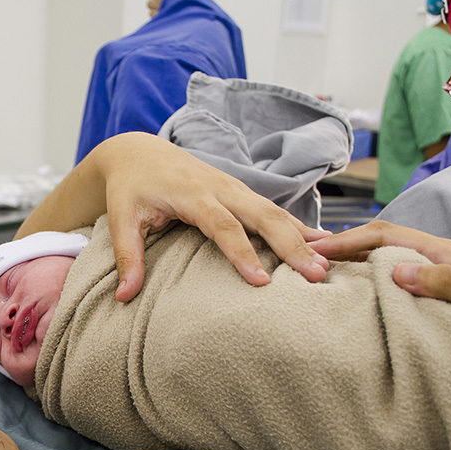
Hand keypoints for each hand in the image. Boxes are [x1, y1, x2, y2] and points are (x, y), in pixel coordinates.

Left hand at [95, 133, 330, 300]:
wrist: (138, 152)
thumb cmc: (130, 188)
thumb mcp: (121, 220)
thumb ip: (126, 257)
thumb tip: (123, 297)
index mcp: (192, 193)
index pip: (223, 226)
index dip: (242, 254)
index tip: (261, 282)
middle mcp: (220, 187)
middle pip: (262, 215)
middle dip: (291, 245)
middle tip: (315, 275)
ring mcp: (234, 187)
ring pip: (275, 210)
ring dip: (303, 236)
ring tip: (329, 264)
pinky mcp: (241, 191)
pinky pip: (274, 208)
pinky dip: (299, 226)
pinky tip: (323, 244)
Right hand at [311, 221, 450, 361]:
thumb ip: (445, 282)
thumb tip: (396, 270)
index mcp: (442, 253)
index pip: (386, 235)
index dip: (349, 239)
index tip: (317, 249)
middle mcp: (430, 260)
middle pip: (376, 242)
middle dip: (340, 245)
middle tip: (304, 254)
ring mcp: (424, 278)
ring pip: (377, 259)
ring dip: (346, 261)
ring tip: (313, 269)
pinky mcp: (419, 297)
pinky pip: (382, 281)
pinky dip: (357, 279)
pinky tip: (340, 291)